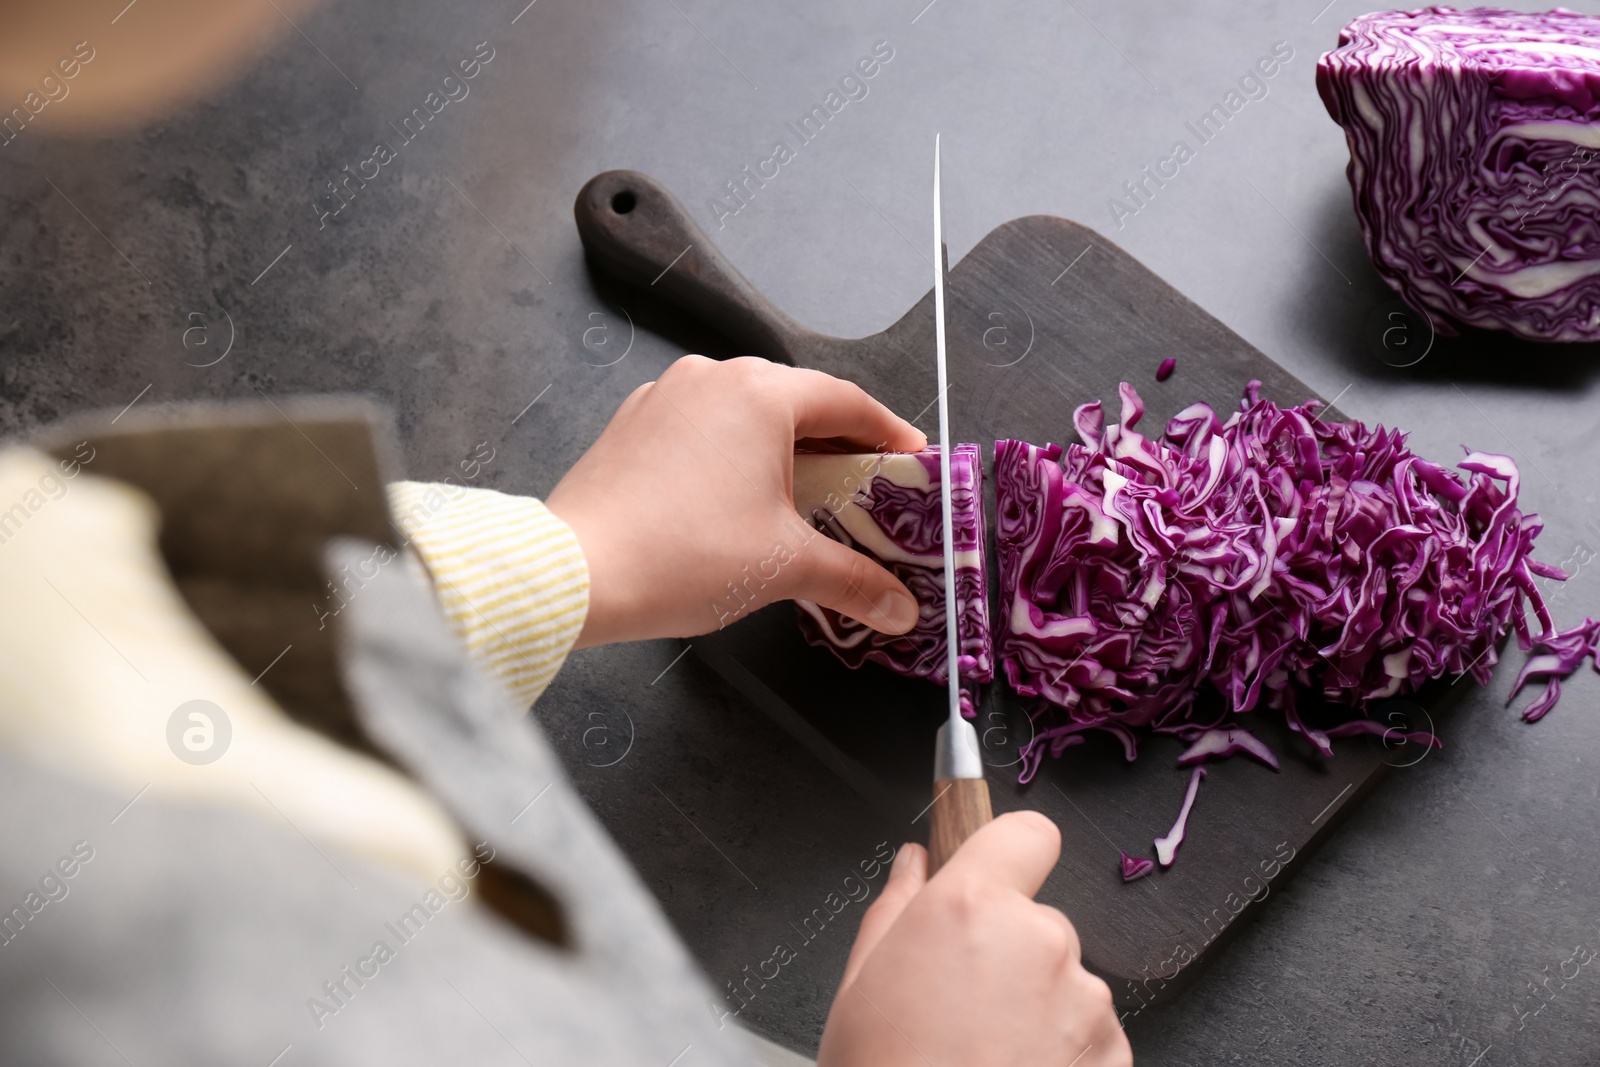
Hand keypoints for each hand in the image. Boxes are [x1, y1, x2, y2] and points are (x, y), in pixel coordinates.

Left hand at [545, 355, 926, 647]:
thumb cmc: (682, 556)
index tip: (912, 460)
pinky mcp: (632, 425)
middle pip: (796, 402)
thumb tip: (900, 608)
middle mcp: (712, 378)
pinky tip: (736, 501)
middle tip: (865, 489)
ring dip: (781, 450)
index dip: (888, 433)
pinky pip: (701, 429)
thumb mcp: (784, 567)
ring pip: (744, 413)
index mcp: (760, 393)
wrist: (574, 572)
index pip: (847, 402)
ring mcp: (665, 396)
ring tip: (803, 499)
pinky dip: (731, 456)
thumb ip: (854, 581)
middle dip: (837, 445)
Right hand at [818, 813, 1131, 1066]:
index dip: (1007, 854)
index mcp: (973, 906)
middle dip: (1006, 950)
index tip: (989, 881)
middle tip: (958, 1004)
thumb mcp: (859, 982)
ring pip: (1064, 979)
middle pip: (1037, 919)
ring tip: (984, 1054)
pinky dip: (1061, 1050)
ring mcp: (1084, 1000)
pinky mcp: (1113, 1052)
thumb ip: (897, 905)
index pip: (1028, 833)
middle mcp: (1039, 939)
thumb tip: (916, 863)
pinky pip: (1088, 1030)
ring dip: (1035, 1005)